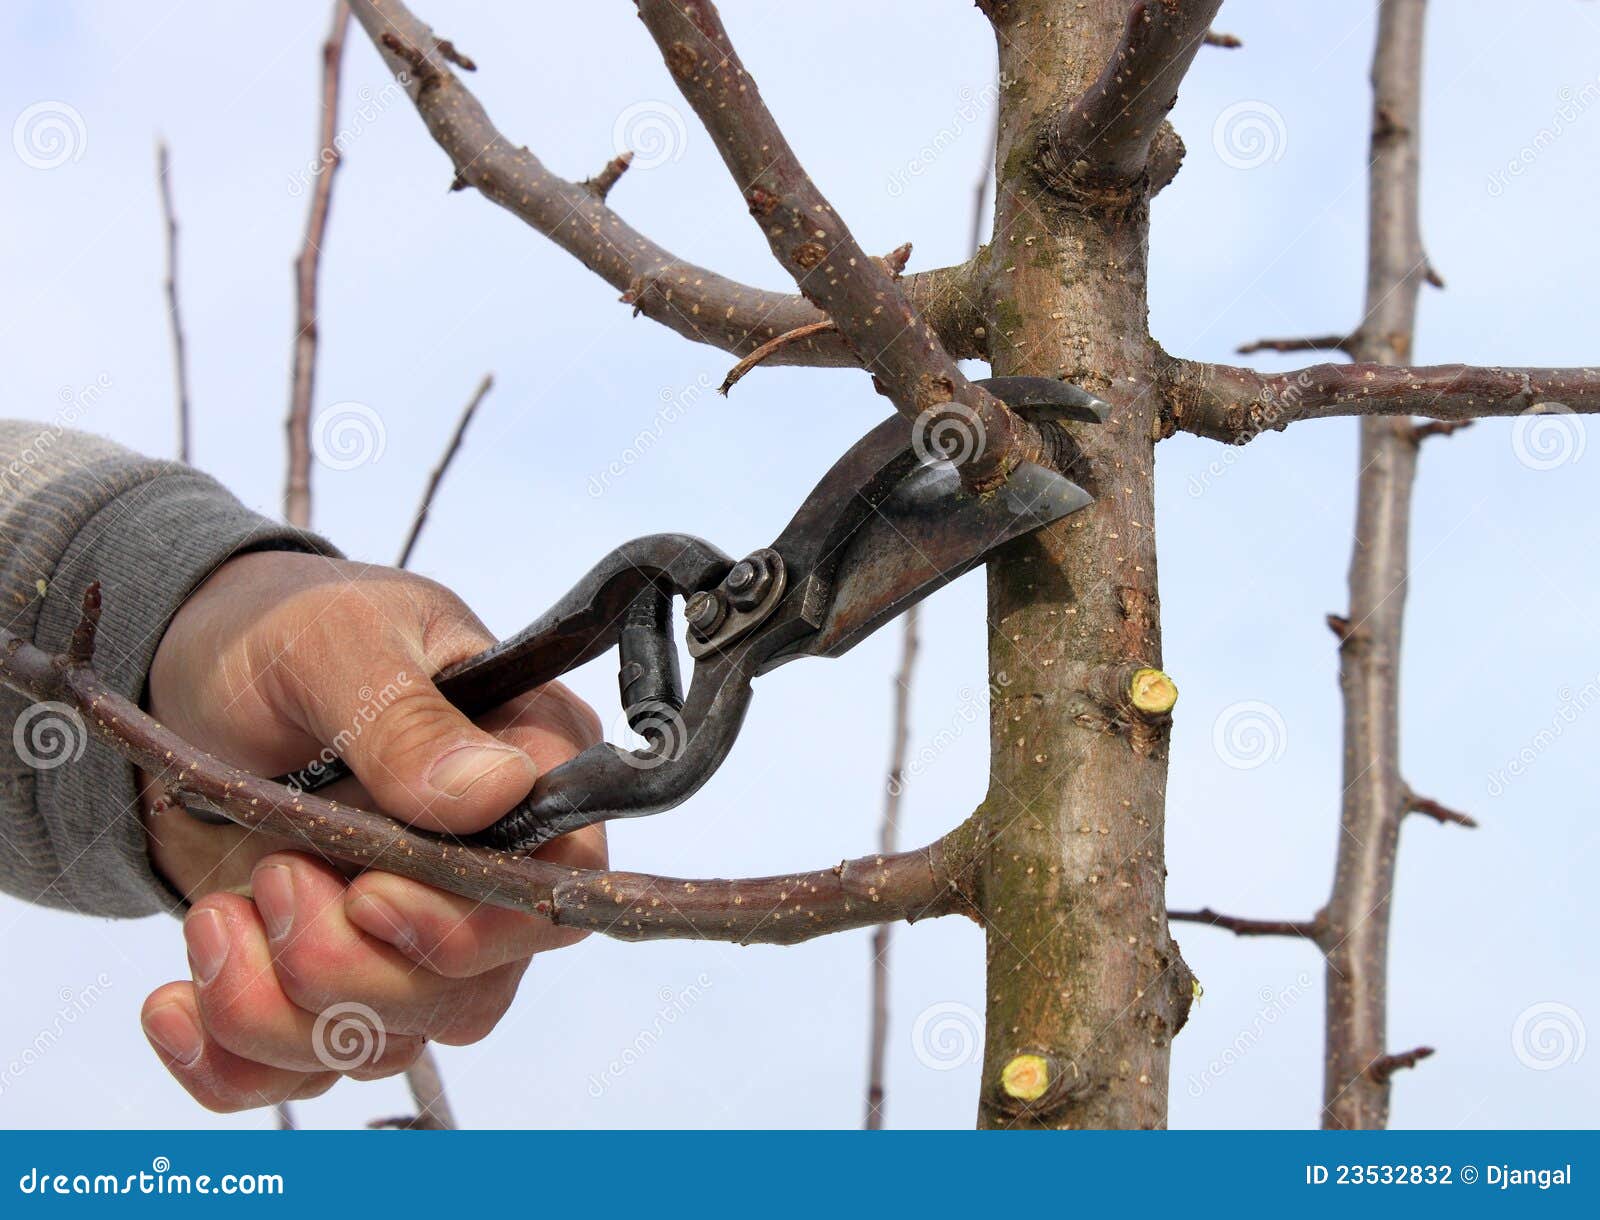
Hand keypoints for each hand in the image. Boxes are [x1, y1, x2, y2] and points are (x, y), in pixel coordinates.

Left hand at [137, 551, 603, 1111]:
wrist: (186, 673)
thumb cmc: (283, 633)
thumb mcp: (335, 643)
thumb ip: (404, 717)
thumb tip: (492, 791)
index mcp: (526, 765)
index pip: (559, 884)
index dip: (474, 921)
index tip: (369, 894)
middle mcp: (487, 866)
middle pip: (474, 990)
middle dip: (354, 971)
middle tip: (272, 879)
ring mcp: (410, 933)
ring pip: (395, 1041)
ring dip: (282, 1011)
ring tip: (214, 917)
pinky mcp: (329, 978)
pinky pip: (304, 1070)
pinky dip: (232, 1061)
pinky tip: (176, 1002)